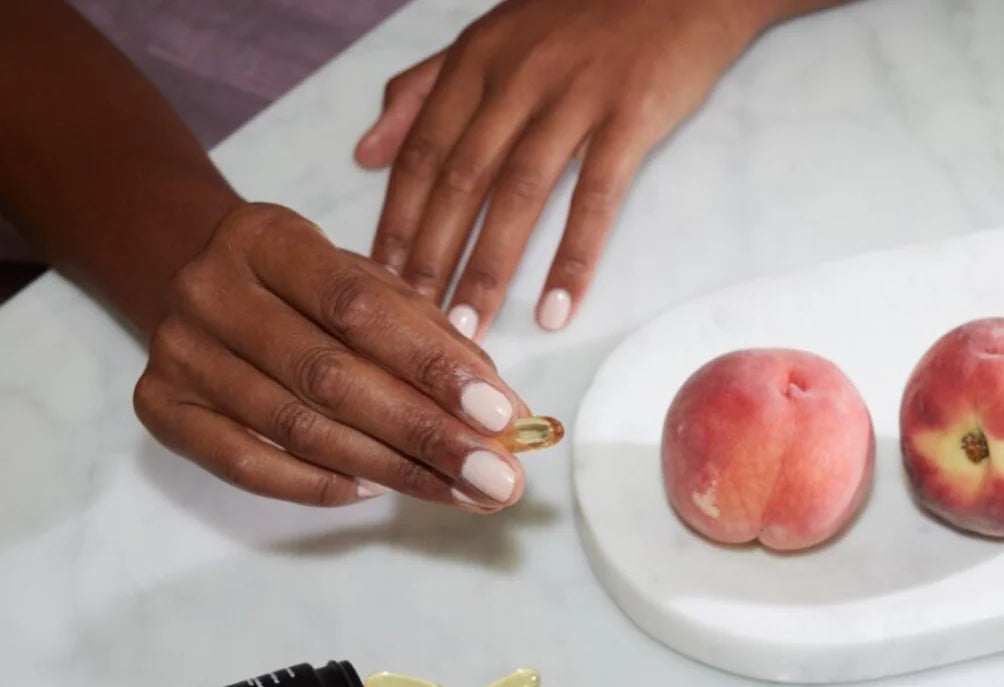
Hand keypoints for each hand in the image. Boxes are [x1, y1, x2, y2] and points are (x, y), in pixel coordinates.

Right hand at [134, 203, 528, 508]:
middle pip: (331, 377)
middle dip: (426, 436)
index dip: (435, 368)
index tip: (503, 417)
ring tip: (458, 494)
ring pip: (296, 428)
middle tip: (496, 480)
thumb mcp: (364, 285)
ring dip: (390, 471)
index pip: (360, 308)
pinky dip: (316, 486)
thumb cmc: (303, 289)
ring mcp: (178, 352)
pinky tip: (375, 491)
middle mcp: (212, 290)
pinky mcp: (160, 407)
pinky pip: (246, 465)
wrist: (194, 280)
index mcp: (268, 238)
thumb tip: (504, 411)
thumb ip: (430, 338)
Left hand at [354, 0, 766, 339]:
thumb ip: (422, 92)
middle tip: (414, 326)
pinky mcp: (630, 116)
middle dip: (431, 260)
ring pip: (518, 195)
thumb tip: (366, 152)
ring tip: (469, 332)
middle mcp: (516, 79)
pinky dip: (574, 257)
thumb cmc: (578, 18)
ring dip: (489, 269)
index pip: (421, 153)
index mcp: (476, 63)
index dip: (396, 222)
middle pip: (460, 181)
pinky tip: (557, 309)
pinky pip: (596, 197)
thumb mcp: (488, 39)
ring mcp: (574, 96)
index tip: (377, 281)